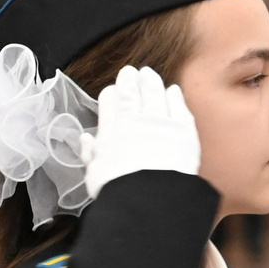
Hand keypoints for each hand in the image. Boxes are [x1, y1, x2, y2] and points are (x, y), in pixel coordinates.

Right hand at [82, 64, 199, 198]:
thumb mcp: (95, 174)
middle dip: (130, 81)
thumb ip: (90, 153)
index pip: (110, 106)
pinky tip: (173, 90)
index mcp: (111, 132)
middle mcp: (135, 122)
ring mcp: (160, 123)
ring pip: (155, 95)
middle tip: (130, 71)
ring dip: (151, 83)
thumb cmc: (120, 190)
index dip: (111, 95)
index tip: (113, 89)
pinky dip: (175, 97)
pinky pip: (178, 108)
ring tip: (148, 73)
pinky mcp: (183, 131)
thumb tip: (85, 138)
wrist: (150, 196)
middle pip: (132, 95)